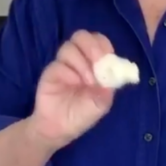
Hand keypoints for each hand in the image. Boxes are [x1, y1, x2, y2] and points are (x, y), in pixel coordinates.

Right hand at [27, 30, 114, 149]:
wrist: (59, 129)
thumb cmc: (82, 115)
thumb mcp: (102, 103)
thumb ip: (109, 86)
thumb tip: (115, 71)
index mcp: (94, 64)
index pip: (99, 42)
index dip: (104, 45)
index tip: (109, 59)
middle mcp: (78, 60)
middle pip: (82, 36)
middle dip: (92, 47)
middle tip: (98, 62)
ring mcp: (64, 65)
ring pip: (69, 47)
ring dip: (82, 62)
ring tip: (88, 81)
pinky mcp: (51, 71)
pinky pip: (59, 63)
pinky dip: (69, 71)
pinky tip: (74, 84)